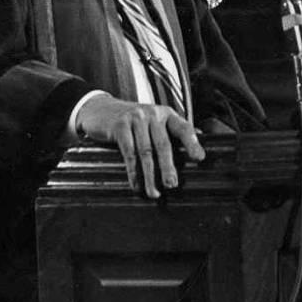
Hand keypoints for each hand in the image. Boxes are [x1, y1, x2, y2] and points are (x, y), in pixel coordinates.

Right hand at [76, 96, 204, 198]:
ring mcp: (135, 118)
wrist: (100, 109)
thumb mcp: (154, 120)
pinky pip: (128, 153)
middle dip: (168, 166)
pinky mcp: (119, 126)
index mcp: (166, 114)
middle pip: (163, 143)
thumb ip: (173, 130)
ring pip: (145, 151)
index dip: (192, 143)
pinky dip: (133, 172)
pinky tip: (136, 184)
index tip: (199, 158)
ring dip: (150, 175)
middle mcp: (152, 114)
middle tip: (172, 184)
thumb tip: (200, 140)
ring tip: (153, 192)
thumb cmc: (133, 120)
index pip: (183, 127)